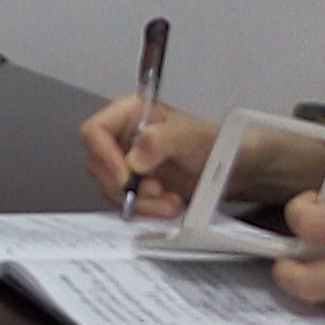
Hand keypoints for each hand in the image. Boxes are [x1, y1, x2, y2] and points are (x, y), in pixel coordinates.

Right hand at [80, 95, 216, 217]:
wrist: (230, 169)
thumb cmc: (210, 142)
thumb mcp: (189, 136)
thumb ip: (160, 141)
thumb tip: (133, 159)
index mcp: (127, 114)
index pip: (94, 131)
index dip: (103, 155)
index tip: (125, 178)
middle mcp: (120, 138)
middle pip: (98, 165)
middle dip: (125, 186)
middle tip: (156, 191)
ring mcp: (125, 165)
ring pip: (111, 188)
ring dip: (141, 202)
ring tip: (170, 202)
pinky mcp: (134, 188)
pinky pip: (125, 203)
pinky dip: (146, 210)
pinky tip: (169, 205)